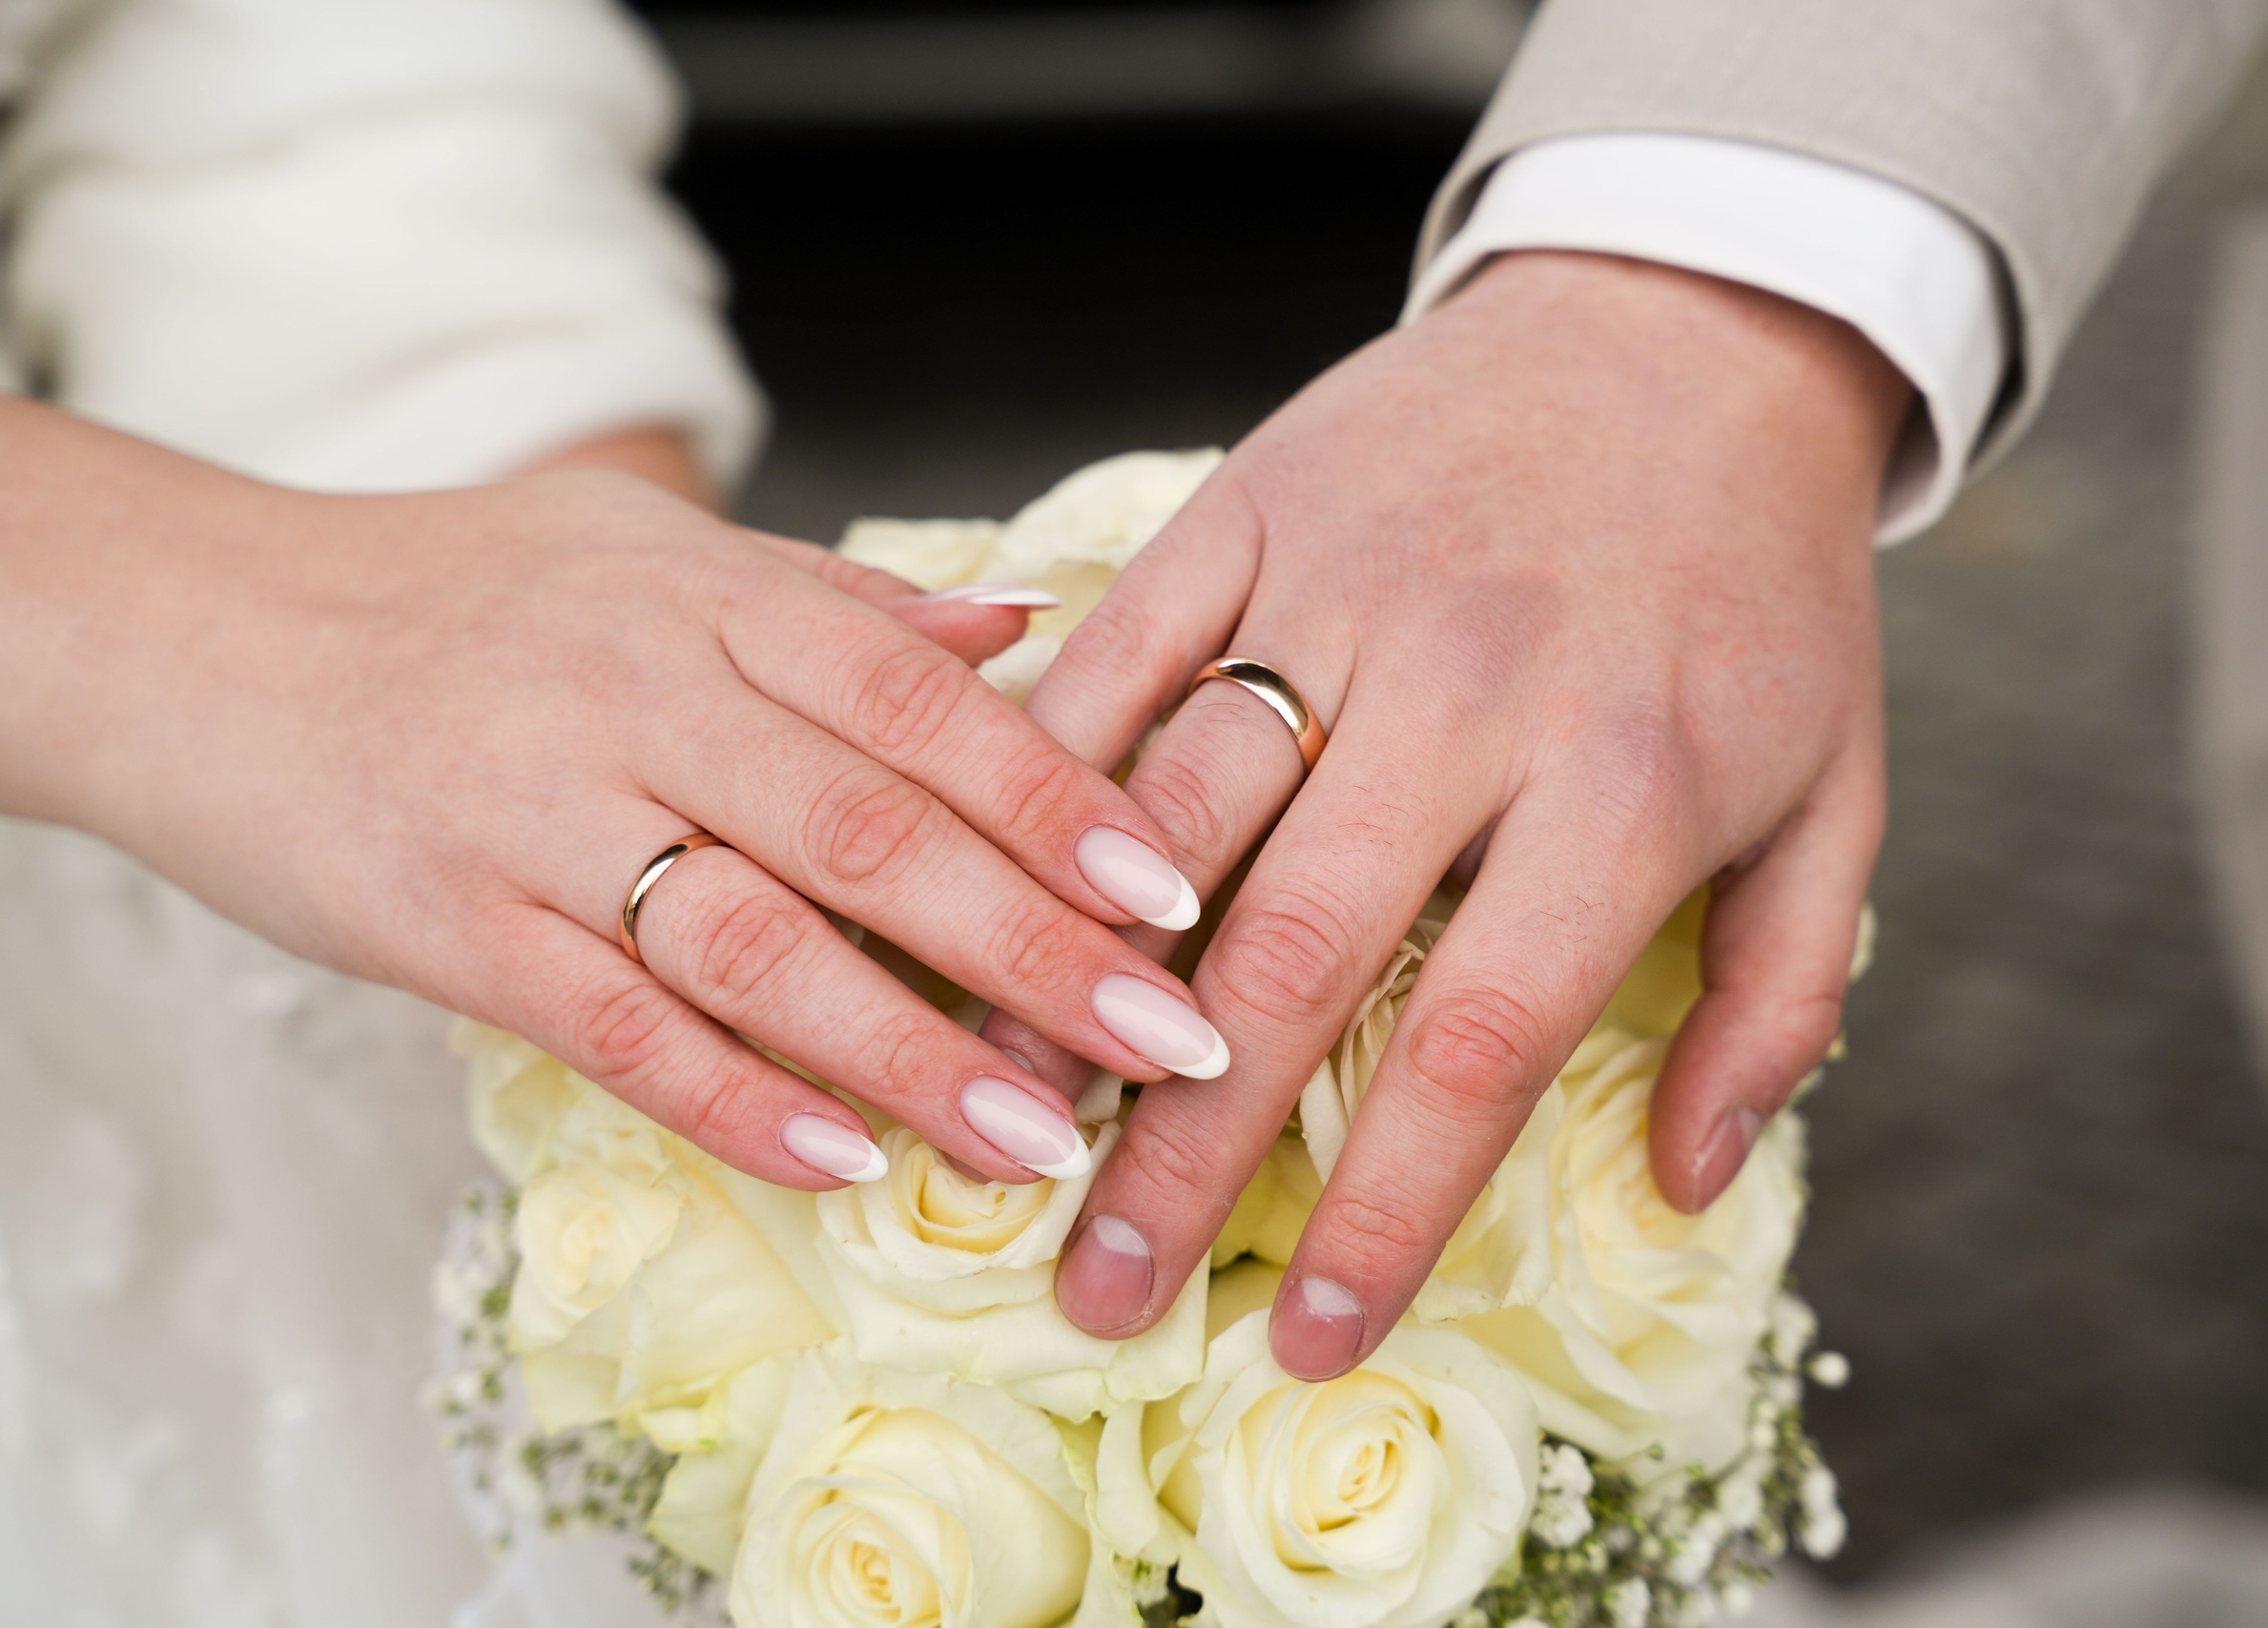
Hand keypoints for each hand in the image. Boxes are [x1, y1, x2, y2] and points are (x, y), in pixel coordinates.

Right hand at [0, 400, 1226, 1190]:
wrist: (201, 625)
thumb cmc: (459, 594)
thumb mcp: (654, 554)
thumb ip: (842, 604)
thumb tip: (1028, 624)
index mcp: (712, 606)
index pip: (923, 705)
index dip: (1058, 800)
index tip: (1175, 892)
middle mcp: (639, 698)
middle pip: (870, 830)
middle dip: (1034, 946)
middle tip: (1166, 1044)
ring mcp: (536, 813)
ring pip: (753, 940)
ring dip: (908, 1051)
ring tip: (1035, 1141)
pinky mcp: (444, 922)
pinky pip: (608, 1023)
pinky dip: (727, 1096)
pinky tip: (836, 1160)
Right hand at [980, 253, 1908, 1375]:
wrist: (1685, 325)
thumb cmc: (1757, 598)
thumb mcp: (1836, 799)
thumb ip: (1779, 1005)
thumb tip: (1678, 1184)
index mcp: (1623, 787)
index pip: (1474, 1047)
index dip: (1380, 1214)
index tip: (1303, 1338)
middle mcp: (1465, 695)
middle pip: (1282, 961)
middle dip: (1175, 1150)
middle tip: (1094, 1287)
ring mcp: (1338, 590)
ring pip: (1163, 820)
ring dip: (1062, 988)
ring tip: (1002, 1124)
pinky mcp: (1246, 510)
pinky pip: (1113, 663)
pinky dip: (1029, 787)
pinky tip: (967, 893)